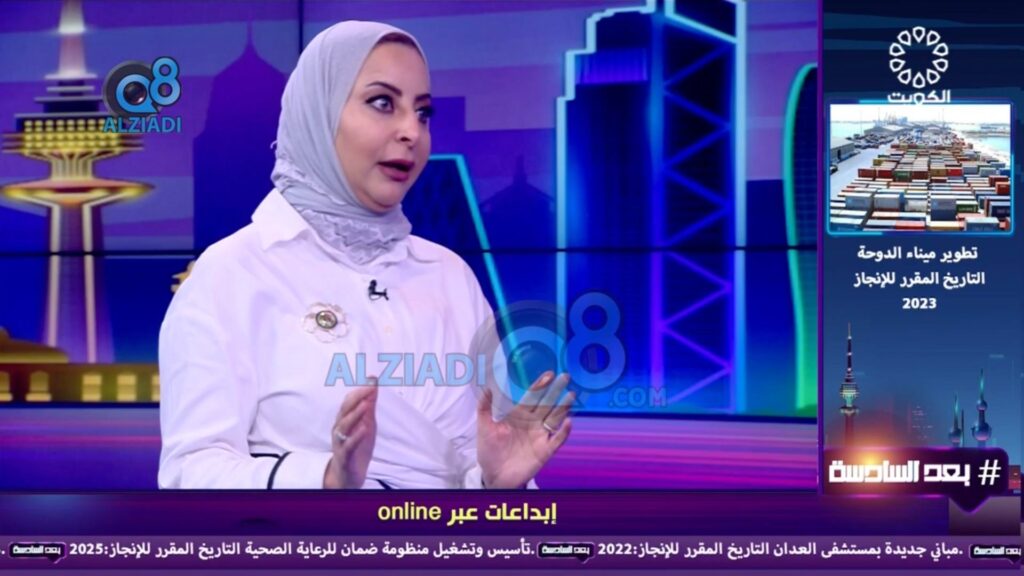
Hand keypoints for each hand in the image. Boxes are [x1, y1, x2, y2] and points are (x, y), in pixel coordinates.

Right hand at [323, 379, 377, 488]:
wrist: (348, 475)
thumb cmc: (357, 446)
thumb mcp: (367, 424)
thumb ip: (369, 405)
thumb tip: (374, 383)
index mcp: (344, 420)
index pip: (350, 401)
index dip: (360, 391)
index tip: (372, 380)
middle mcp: (339, 429)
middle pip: (345, 410)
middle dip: (357, 398)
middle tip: (369, 388)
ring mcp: (341, 443)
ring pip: (344, 427)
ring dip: (355, 415)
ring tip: (366, 405)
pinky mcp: (345, 457)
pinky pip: (348, 446)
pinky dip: (356, 437)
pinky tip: (364, 429)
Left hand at [476, 371, 573, 488]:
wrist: (494, 476)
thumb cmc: (489, 451)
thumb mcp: (484, 428)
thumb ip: (484, 408)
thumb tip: (486, 388)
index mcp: (519, 415)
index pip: (532, 397)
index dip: (540, 385)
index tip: (549, 374)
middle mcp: (532, 423)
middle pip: (547, 404)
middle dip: (556, 391)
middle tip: (565, 377)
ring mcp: (540, 436)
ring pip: (555, 418)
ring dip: (563, 407)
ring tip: (570, 395)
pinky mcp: (545, 451)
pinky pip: (557, 439)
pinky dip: (564, 432)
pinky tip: (568, 422)